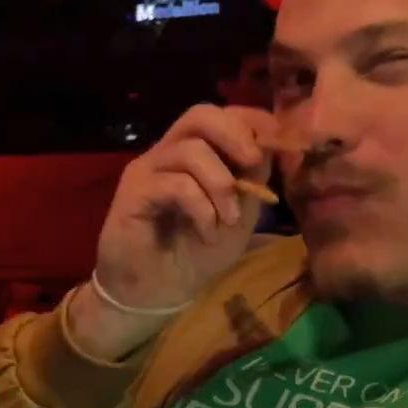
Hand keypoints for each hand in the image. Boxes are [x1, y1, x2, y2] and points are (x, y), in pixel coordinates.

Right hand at [71, 106, 277, 359]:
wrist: (157, 293)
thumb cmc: (195, 255)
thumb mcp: (239, 215)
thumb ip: (253, 180)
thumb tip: (273, 146)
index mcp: (193, 154)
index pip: (222, 115)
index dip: (251, 122)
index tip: (274, 149)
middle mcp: (167, 154)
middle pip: (200, 114)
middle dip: (235, 135)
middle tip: (253, 166)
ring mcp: (147, 171)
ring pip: (191, 150)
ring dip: (221, 185)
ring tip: (227, 220)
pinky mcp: (132, 194)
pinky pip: (176, 184)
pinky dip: (201, 208)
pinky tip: (206, 232)